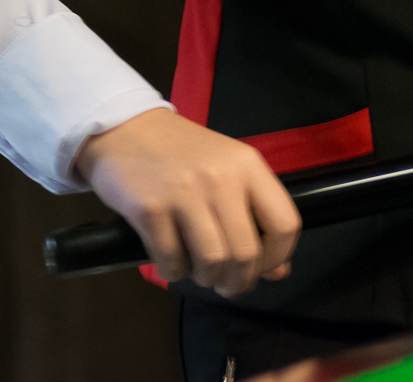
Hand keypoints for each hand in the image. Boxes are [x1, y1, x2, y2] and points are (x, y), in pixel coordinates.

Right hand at [75, 108, 301, 296]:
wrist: (127, 128)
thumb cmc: (183, 153)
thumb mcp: (227, 170)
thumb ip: (256, 216)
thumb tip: (279, 273)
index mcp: (248, 165)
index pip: (285, 224)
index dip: (277, 258)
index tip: (261, 268)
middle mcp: (221, 177)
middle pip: (246, 253)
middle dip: (238, 281)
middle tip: (226, 284)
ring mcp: (184, 192)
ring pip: (212, 262)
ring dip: (206, 279)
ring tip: (198, 271)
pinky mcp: (150, 208)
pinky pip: (172, 261)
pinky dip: (173, 272)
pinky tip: (170, 261)